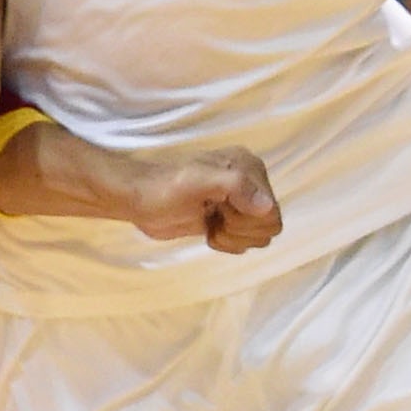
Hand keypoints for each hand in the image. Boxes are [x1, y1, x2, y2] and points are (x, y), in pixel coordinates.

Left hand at [73, 140, 280, 254]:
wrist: (139, 201)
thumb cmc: (165, 188)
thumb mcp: (198, 181)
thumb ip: (235, 187)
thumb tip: (266, 207)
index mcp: (249, 167)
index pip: (271, 211)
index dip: (246, 219)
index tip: (220, 208)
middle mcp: (250, 183)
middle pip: (268, 226)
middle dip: (239, 229)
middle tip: (214, 216)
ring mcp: (240, 202)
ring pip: (258, 237)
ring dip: (232, 237)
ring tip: (210, 223)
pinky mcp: (227, 220)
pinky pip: (245, 242)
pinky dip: (227, 243)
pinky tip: (208, 230)